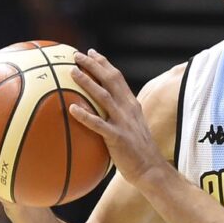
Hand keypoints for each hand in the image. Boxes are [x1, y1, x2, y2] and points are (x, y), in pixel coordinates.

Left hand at [69, 49, 165, 185]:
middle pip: (111, 81)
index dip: (104, 64)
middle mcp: (128, 109)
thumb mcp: (132, 127)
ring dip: (87, 83)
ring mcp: (123, 123)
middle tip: (77, 55)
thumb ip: (119, 115)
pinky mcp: (117, 137)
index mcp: (132, 105)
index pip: (117, 78)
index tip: (91, 53)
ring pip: (103, 97)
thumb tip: (102, 110)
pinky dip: (85, 115)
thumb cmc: (138, 151)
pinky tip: (72, 108)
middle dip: (94, 65)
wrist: (151, 169)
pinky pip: (99, 124)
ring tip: (72, 72)